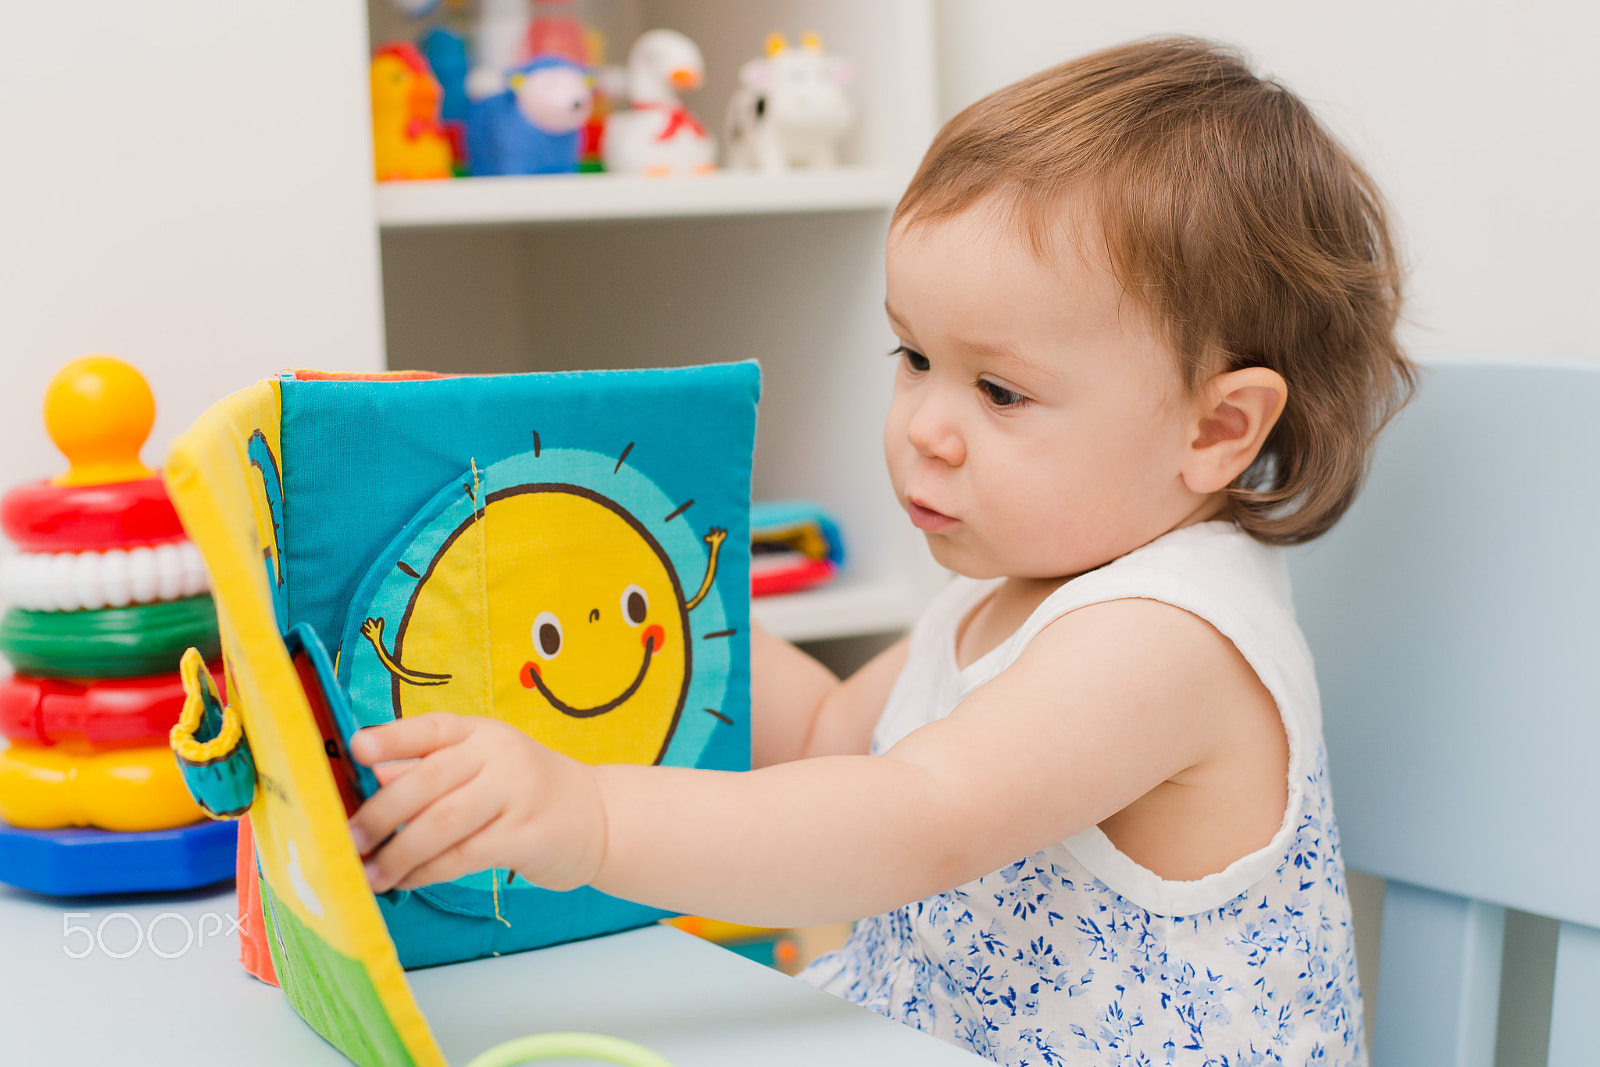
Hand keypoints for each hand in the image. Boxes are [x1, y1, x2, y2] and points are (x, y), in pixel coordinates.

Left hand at [346, 713, 607, 894]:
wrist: (597, 816)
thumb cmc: (523, 791)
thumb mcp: (481, 766)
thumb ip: (430, 770)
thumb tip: (370, 781)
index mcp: (480, 733)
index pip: (431, 728)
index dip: (392, 737)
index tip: (355, 748)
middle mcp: (499, 756)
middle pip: (430, 780)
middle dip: (382, 813)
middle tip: (348, 840)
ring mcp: (516, 794)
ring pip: (444, 823)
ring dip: (400, 852)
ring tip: (369, 873)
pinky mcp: (527, 836)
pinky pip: (465, 856)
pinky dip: (428, 871)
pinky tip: (405, 881)